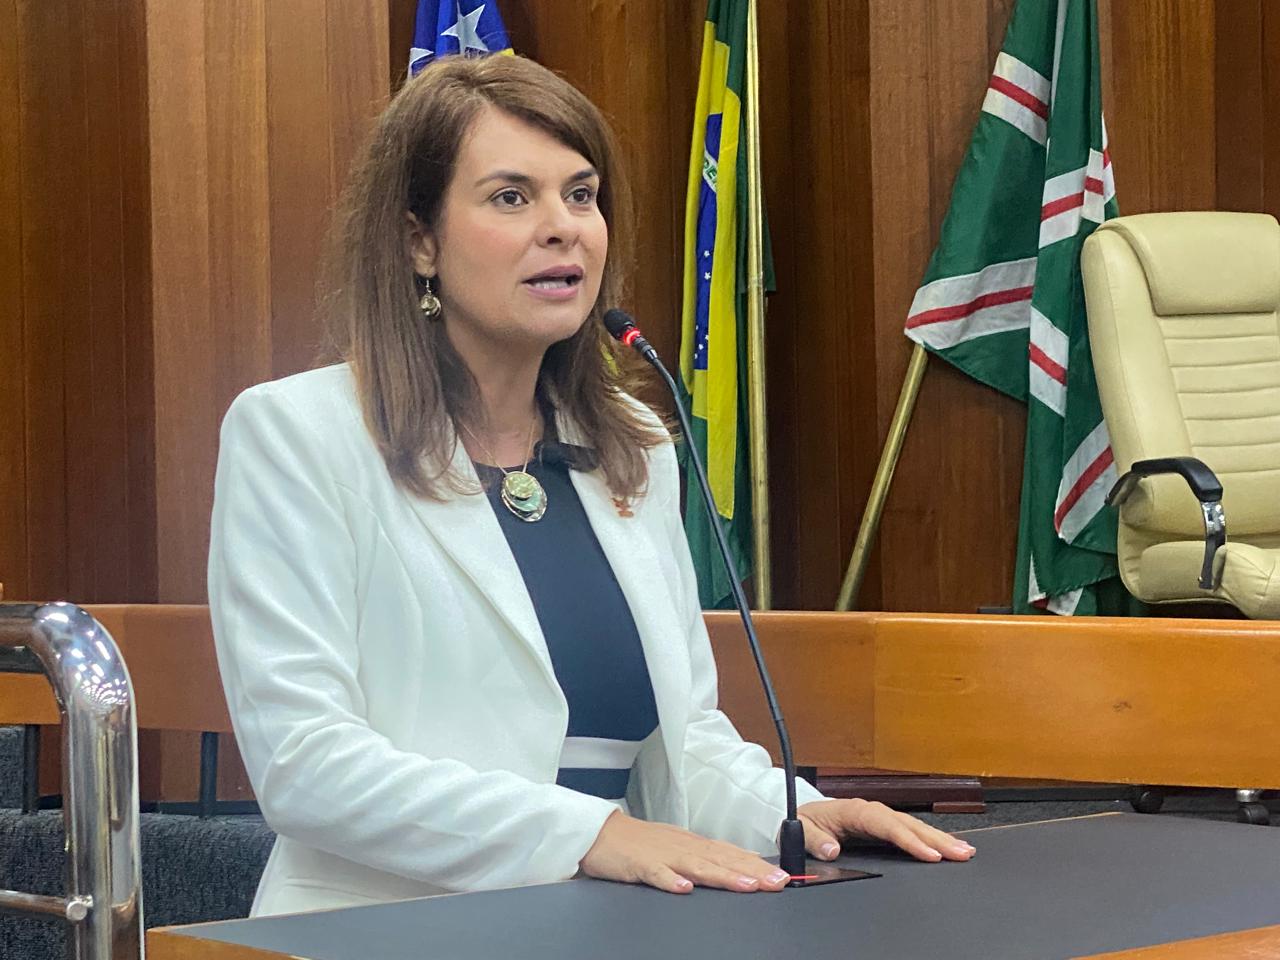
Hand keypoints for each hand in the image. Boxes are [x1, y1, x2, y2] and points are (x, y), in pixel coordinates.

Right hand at [580, 810, 793, 894]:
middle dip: (752, 872)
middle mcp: (683, 847)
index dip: (759, 865)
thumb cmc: (639, 843)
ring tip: (746, 885)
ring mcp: (662, 856)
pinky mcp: (639, 866)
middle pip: (723, 860)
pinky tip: (684, 889)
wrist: (600, 833)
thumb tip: (742, 865)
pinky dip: (671, 881)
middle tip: (779, 883)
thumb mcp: (678, 846)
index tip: (784, 876)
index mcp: (693, 844)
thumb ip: (708, 857)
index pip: (732, 854)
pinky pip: (657, 874)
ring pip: (697, 866)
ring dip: (724, 876)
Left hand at [798, 799, 975, 862]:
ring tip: (964, 850)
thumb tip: (831, 849)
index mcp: (854, 810)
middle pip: (908, 824)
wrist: (800, 811)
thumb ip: (813, 839)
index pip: (886, 825)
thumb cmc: (803, 819)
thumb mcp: (800, 827)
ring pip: (913, 826)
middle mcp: (872, 811)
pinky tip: (947, 847)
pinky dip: (930, 838)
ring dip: (939, 838)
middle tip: (961, 853)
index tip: (928, 853)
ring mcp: (880, 817)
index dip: (909, 840)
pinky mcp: (883, 825)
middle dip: (936, 838)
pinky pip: (910, 830)